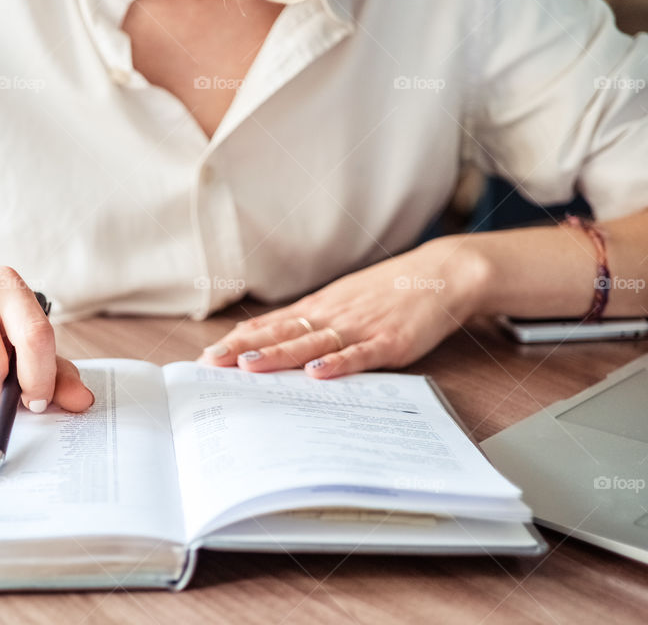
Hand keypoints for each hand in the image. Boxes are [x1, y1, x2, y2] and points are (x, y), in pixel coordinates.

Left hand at [199, 237, 489, 377]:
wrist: (441, 274)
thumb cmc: (388, 291)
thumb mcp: (341, 299)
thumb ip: (308, 320)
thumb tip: (269, 338)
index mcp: (319, 307)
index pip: (270, 326)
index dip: (238, 341)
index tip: (206, 355)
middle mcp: (332, 316)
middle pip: (281, 334)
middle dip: (243, 350)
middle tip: (210, 364)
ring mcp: (359, 328)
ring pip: (311, 343)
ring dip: (279, 355)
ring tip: (248, 366)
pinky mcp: (388, 342)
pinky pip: (359, 355)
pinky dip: (338, 364)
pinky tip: (318, 373)